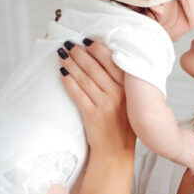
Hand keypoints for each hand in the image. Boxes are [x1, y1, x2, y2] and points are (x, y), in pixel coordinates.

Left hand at [58, 40, 135, 157]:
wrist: (116, 153)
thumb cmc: (123, 127)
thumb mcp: (131, 104)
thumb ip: (124, 85)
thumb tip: (108, 63)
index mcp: (129, 90)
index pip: (113, 63)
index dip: (98, 49)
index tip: (87, 40)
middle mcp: (119, 95)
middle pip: (95, 68)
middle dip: (80, 53)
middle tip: (69, 44)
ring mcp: (106, 105)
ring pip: (85, 78)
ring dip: (71, 64)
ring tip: (62, 54)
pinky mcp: (92, 115)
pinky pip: (77, 94)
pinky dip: (68, 82)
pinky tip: (62, 73)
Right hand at [174, 129, 193, 173]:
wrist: (171, 140)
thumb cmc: (170, 135)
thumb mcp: (175, 132)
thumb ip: (176, 134)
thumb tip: (170, 134)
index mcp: (193, 136)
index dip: (193, 143)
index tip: (188, 144)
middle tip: (187, 154)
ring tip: (190, 163)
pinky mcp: (191, 161)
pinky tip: (192, 173)